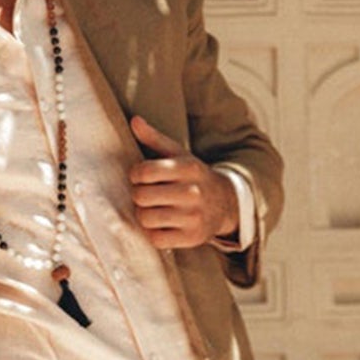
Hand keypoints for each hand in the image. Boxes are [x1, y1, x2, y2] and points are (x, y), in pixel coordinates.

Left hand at [129, 114, 238, 250]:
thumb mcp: (179, 155)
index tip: (141, 177)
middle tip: (147, 194)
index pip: (144, 172)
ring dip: (144, 214)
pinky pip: (156, 239)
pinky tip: (161, 224)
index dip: (136, 175)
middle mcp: (193, 192)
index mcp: (188, 168)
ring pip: (146, 218)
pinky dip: (153, 233)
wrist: (225, 204)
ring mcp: (193, 217)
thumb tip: (134, 120)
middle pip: (141, 196)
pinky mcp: (191, 238)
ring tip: (153, 209)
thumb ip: (154, 138)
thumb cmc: (192, 176)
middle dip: (139, 195)